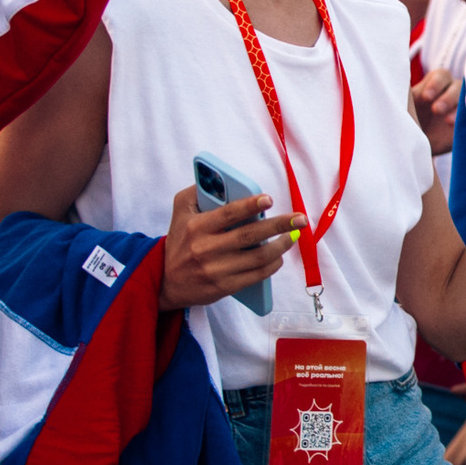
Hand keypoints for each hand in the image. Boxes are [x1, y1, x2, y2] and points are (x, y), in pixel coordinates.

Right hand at [159, 185, 305, 309]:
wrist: (165, 281)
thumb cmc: (179, 241)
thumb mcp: (180, 212)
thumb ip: (196, 191)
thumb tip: (219, 177)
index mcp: (197, 227)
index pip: (228, 214)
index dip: (250, 205)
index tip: (269, 199)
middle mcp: (206, 249)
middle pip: (250, 236)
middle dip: (279, 225)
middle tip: (300, 219)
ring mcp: (216, 270)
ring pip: (258, 258)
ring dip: (281, 246)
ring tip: (293, 235)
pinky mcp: (224, 287)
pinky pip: (255, 276)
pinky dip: (272, 265)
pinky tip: (280, 256)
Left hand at [410, 68, 460, 156]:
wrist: (415, 150)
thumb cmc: (407, 126)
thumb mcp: (405, 113)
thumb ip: (405, 102)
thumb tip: (398, 93)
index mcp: (433, 86)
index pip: (440, 76)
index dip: (434, 84)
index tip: (425, 98)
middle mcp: (450, 93)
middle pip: (456, 85)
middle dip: (447, 96)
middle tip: (436, 110)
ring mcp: (461, 108)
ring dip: (457, 108)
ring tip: (448, 121)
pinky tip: (459, 127)